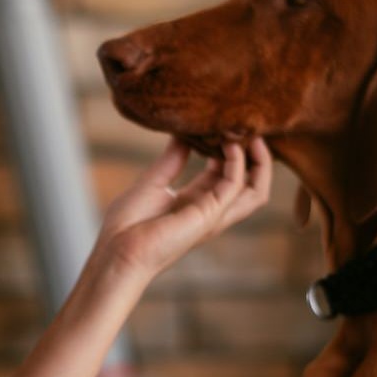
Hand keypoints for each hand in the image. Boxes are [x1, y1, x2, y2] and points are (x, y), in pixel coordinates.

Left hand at [95, 137, 272, 277]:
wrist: (117, 250)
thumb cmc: (127, 224)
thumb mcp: (153, 182)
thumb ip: (172, 159)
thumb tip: (183, 133)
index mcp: (195, 202)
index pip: (226, 174)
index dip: (231, 151)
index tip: (226, 126)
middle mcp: (209, 210)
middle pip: (250, 185)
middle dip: (256, 157)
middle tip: (250, 129)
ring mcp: (213, 215)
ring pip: (255, 191)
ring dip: (259, 162)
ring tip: (252, 135)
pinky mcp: (210, 215)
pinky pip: (235, 186)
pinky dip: (238, 163)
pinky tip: (229, 144)